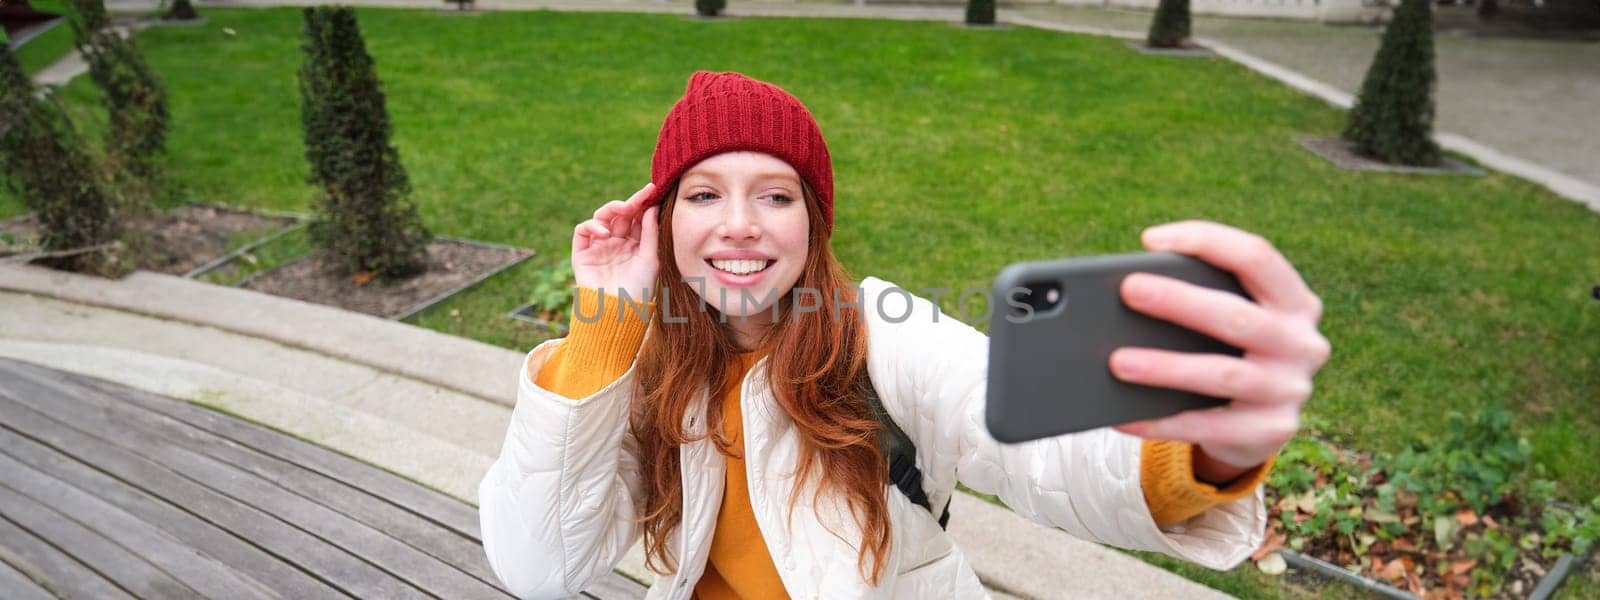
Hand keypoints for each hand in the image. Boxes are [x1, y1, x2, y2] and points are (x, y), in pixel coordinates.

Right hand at [571, 183, 659, 301]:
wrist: (619, 311)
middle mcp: (617, 243)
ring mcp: (599, 247)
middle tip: (640, 196)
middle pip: (621, 215)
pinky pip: (583, 231)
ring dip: (612, 210)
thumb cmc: (639, 289)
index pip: (637, 218)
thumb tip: (652, 206)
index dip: (643, 204)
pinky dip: (592, 225)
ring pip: (602, 218)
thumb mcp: (651, 258)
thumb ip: (650, 232)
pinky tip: (604, 231)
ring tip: (623, 209)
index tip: (652, 190)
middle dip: (630, 203)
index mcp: (635, 244)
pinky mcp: (582, 253)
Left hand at [1108, 221, 1330, 478]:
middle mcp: (1302, 342)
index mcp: (1294, 301)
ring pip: (1222, 375)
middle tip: (1129, 290)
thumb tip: (1132, 287)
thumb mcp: (1231, 319)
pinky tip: (1123, 417)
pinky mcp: (1271, 432)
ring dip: (1165, 367)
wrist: (1259, 424)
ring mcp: (1290, 390)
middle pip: (1236, 316)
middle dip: (1179, 301)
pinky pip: (1209, 427)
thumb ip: (1201, 296)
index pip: (1256, 257)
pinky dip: (1161, 421)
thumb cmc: (1231, 351)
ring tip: (1118, 361)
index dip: (1206, 240)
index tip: (1152, 240)